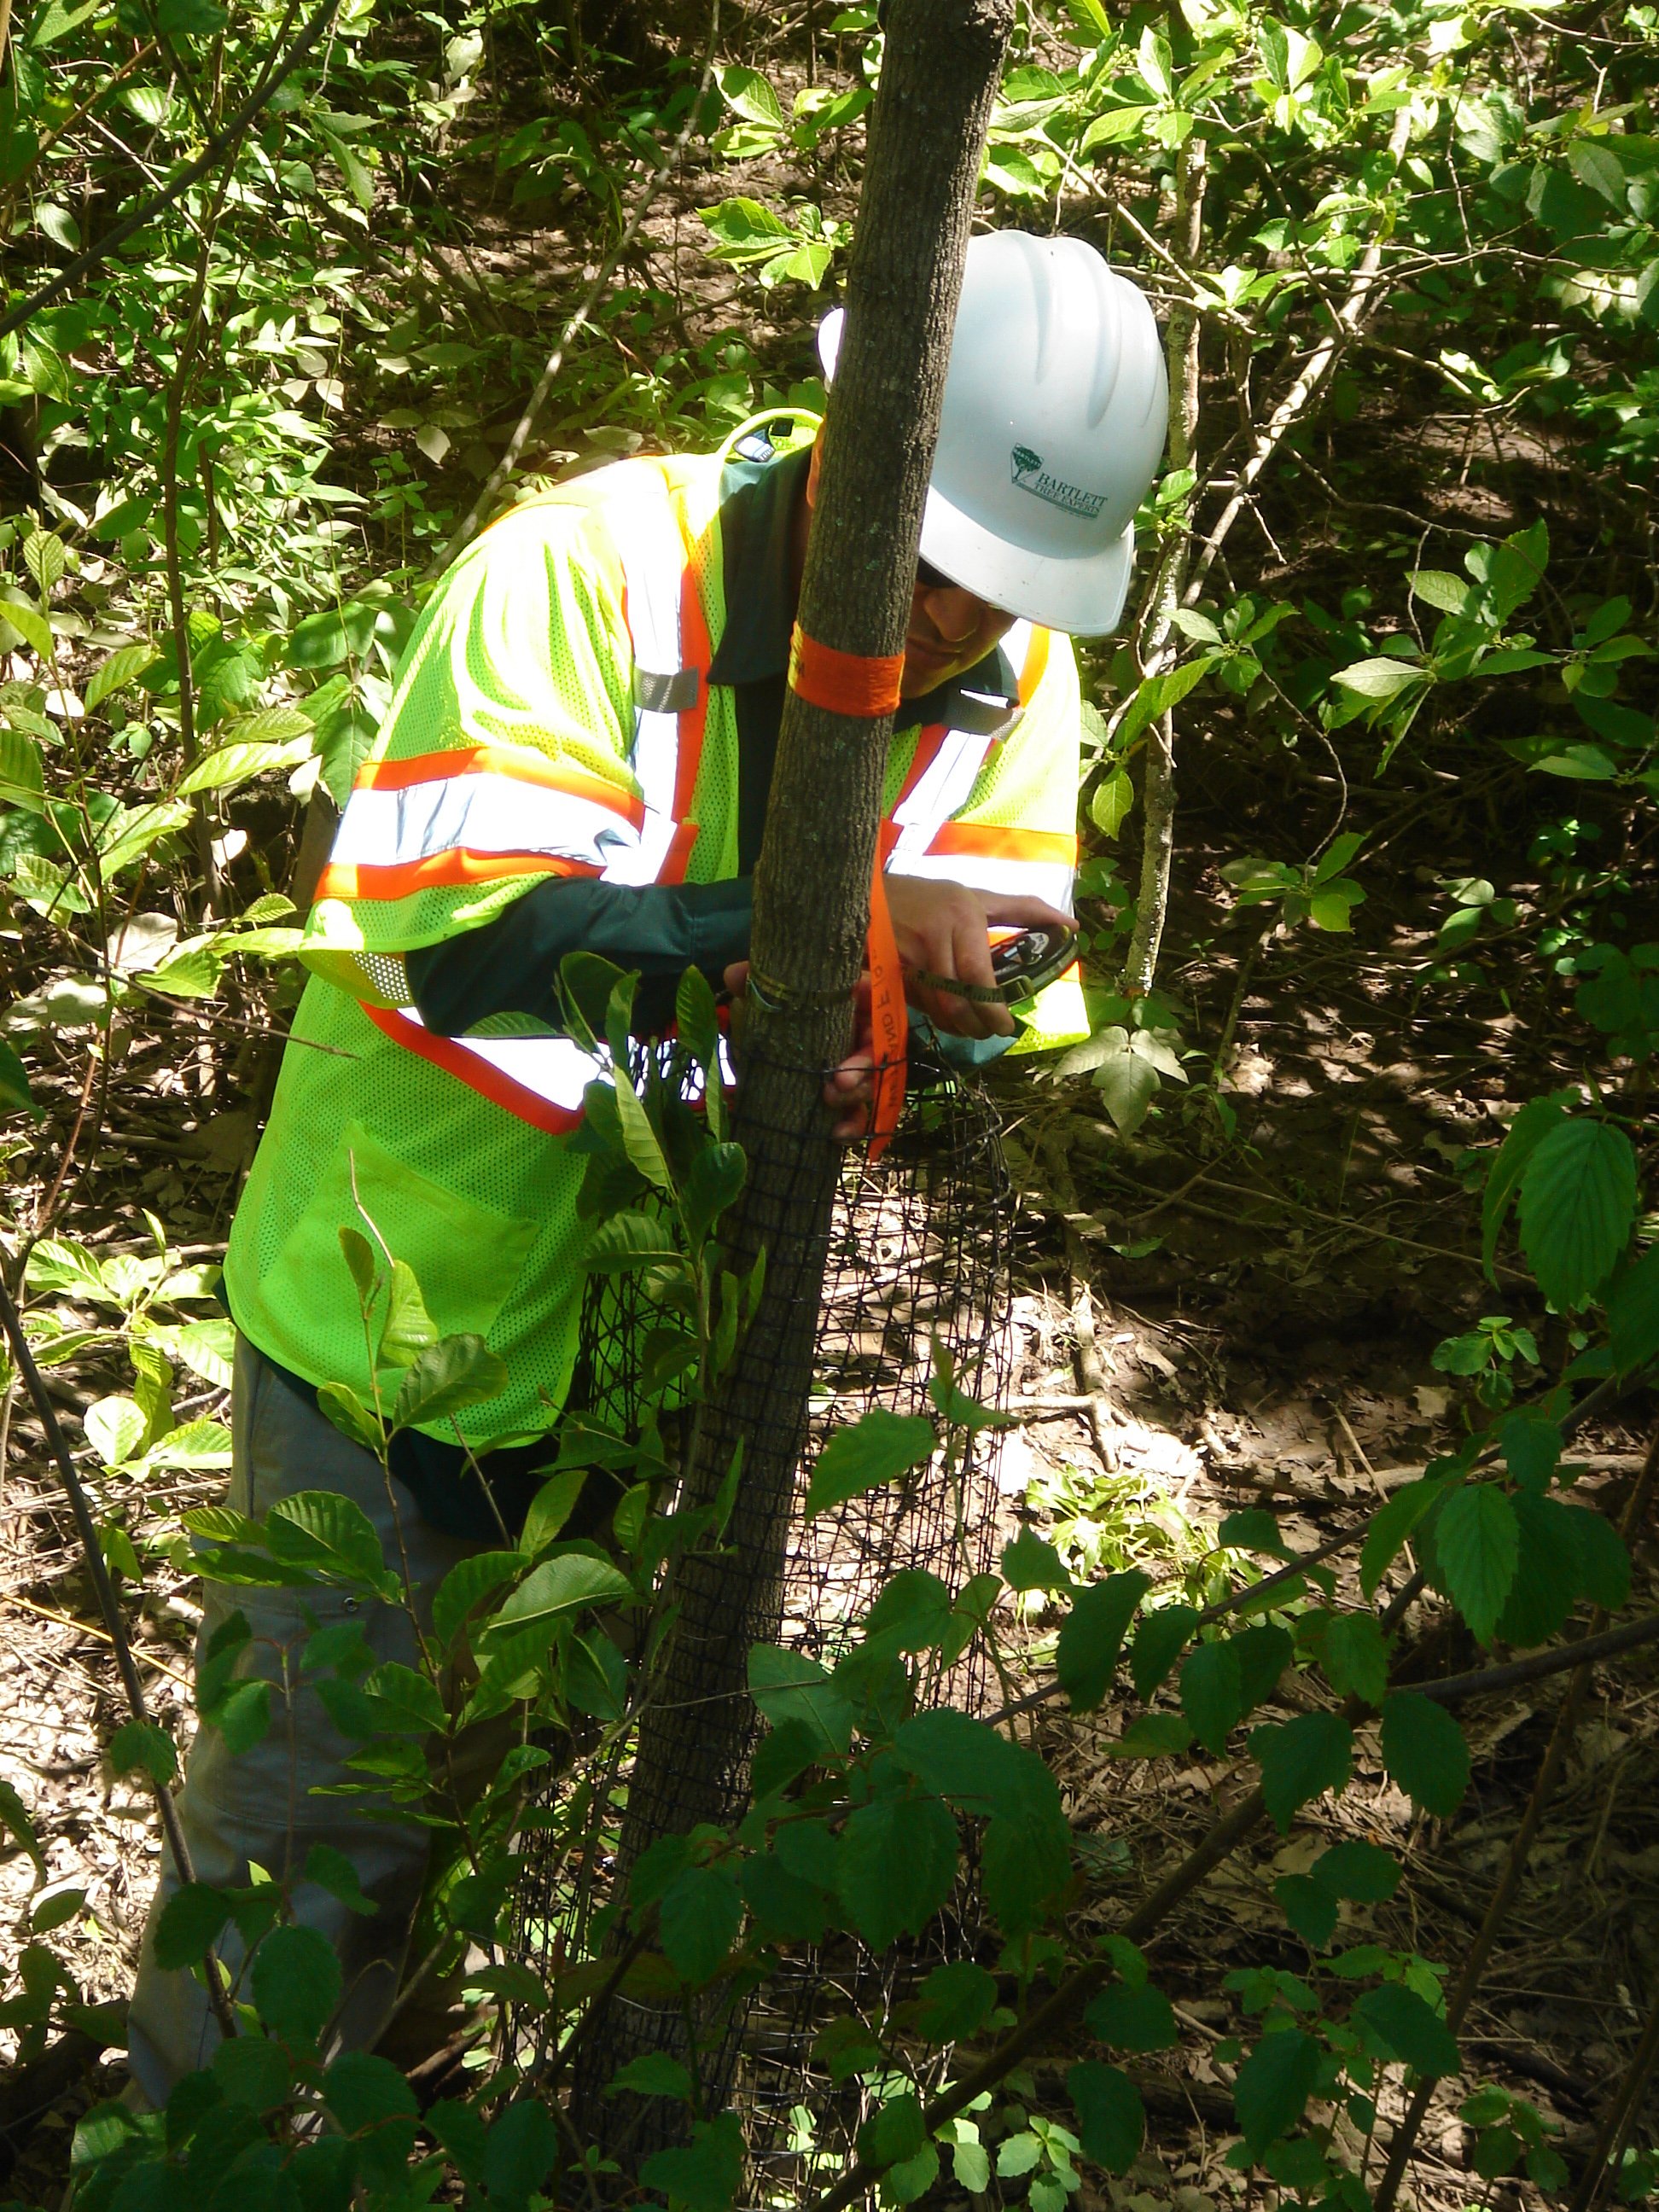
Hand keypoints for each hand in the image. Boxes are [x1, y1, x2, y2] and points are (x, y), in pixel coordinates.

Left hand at [726, 962, 877, 1140]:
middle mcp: (858, 1034)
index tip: (856, 1005)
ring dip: (855, 1097)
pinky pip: (857, 1114)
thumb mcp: (768, 998)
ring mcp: (855, 1068)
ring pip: (870, 1084)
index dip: (868, 1006)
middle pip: (875, 1049)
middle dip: (862, 1067)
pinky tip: (836, 1136)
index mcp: (849, 1002)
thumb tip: (734, 975)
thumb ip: (755, 984)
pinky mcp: (845, 1099)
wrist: (764, 1040)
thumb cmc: (779, 1013)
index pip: (870, 996)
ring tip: (829, 1102)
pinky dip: (850, 1126)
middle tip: (837, 1081)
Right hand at [882, 876, 1073, 1039]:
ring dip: (957, 1027)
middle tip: (992, 1033)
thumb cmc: (931, 895)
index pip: (978, 974)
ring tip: (974, 1029)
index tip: (1006, 1026)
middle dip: (977, 1025)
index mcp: (961, 916)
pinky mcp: (888, 973)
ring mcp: (906, 957)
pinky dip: (938, 1018)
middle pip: (956, 999)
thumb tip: (1072, 926)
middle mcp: (933, 938)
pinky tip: (950, 1019)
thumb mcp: (976, 896)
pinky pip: (919, 1005)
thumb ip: (1024, 910)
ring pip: (937, 1008)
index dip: (992, 1008)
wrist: (866, 891)